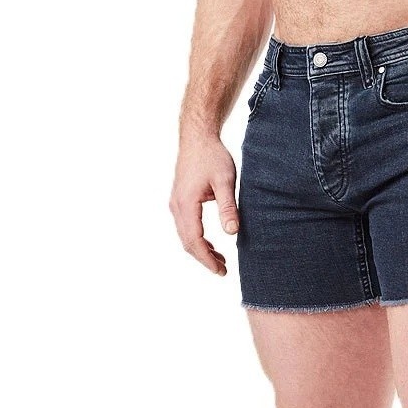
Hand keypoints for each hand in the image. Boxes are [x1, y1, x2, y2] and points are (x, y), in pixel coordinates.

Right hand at [169, 134, 238, 275]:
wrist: (197, 136)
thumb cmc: (213, 156)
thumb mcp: (225, 181)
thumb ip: (228, 207)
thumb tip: (232, 233)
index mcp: (186, 203)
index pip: (194, 240)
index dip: (207, 259)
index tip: (220, 271)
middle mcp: (177, 206)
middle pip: (187, 242)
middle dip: (204, 259)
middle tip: (223, 271)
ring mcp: (176, 203)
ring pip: (186, 236)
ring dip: (201, 250)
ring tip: (221, 261)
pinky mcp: (180, 201)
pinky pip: (186, 227)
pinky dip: (198, 240)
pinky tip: (212, 245)